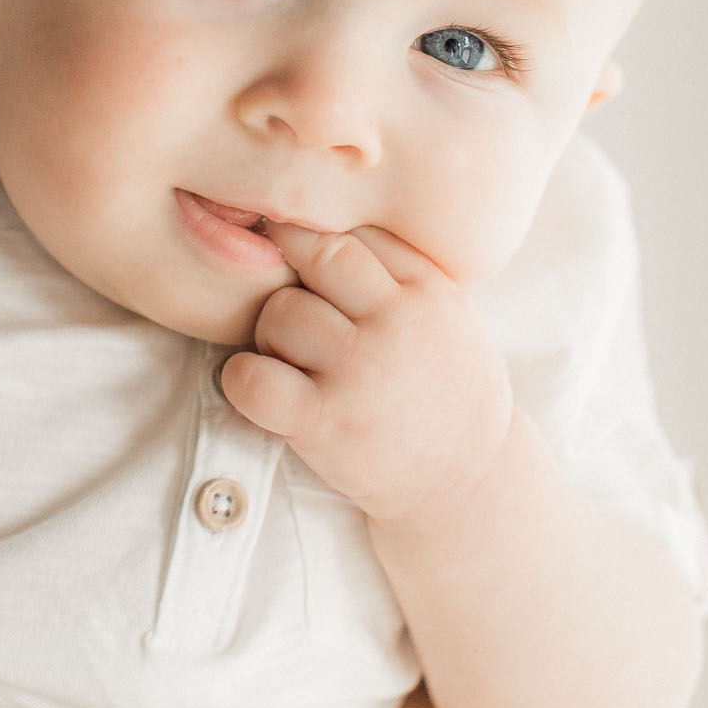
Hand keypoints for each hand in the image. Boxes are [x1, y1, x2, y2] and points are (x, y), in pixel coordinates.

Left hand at [220, 223, 514, 525]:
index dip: (323, 249)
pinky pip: (252, 377)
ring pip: (279, 313)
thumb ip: (401, 271)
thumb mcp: (450, 316)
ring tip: (295, 362)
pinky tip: (263, 389)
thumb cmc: (445, 391)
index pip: (354, 234)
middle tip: (299, 313)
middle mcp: (397, 322)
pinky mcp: (326, 423)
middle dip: (294, 277)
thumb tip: (322, 223)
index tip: (314, 274)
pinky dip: (243, 378)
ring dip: (271, 334)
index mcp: (429, 289)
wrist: (465, 484)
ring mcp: (361, 371)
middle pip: (315, 257)